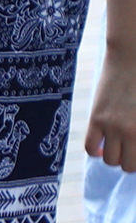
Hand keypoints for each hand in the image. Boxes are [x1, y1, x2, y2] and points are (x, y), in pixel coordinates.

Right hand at [88, 49, 135, 171]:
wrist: (133, 56)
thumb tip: (135, 137)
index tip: (135, 148)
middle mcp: (132, 131)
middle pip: (129, 166)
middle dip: (130, 161)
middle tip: (131, 150)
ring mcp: (113, 126)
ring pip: (110, 160)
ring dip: (114, 156)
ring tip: (118, 146)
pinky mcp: (97, 119)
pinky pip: (90, 148)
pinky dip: (96, 151)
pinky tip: (102, 145)